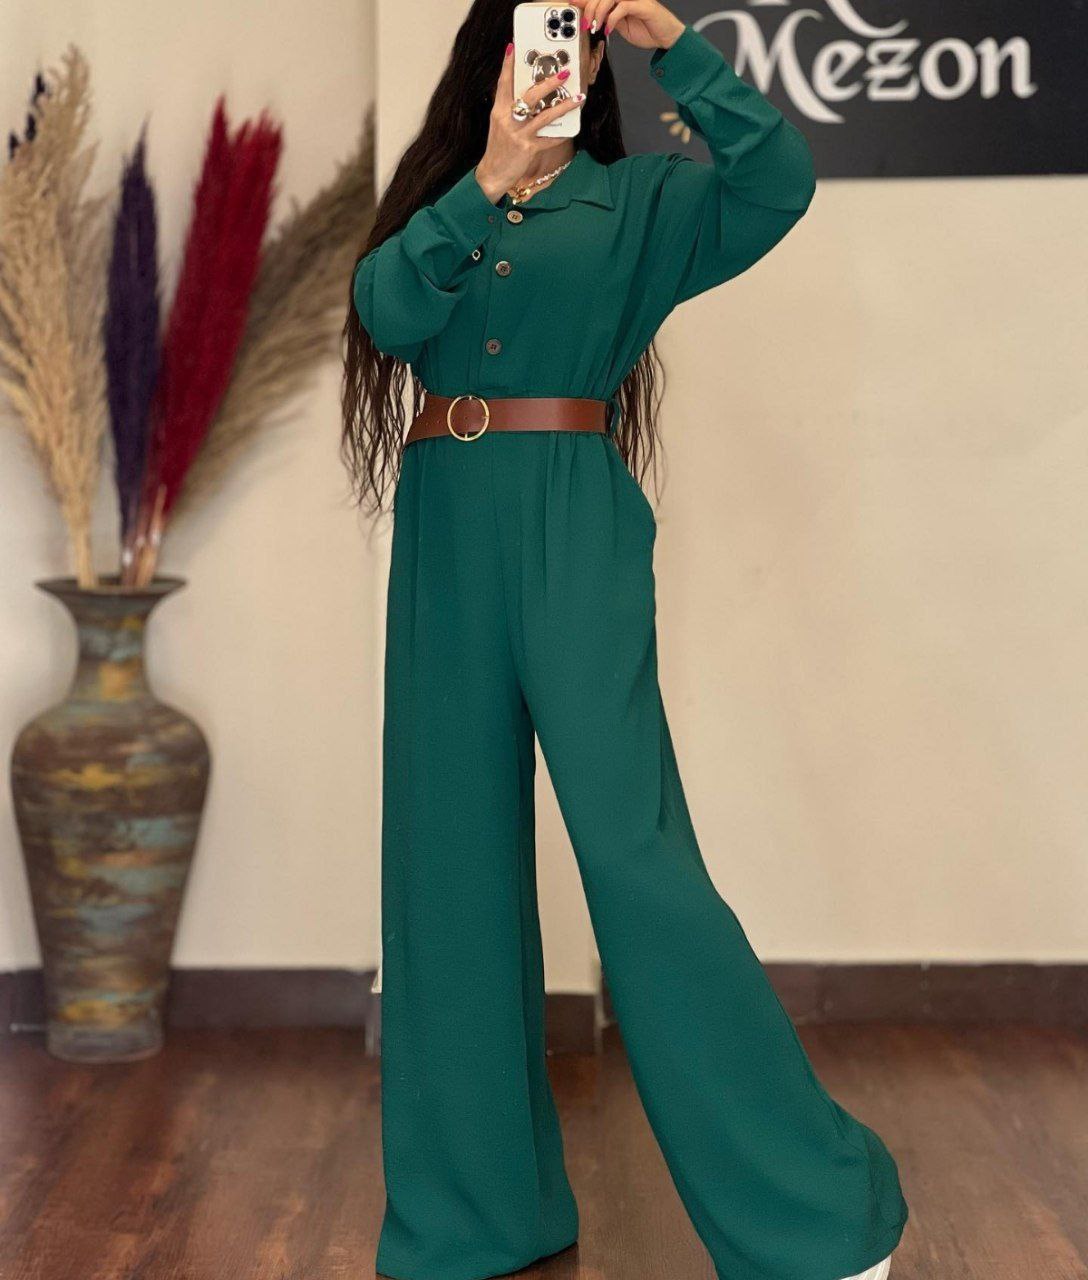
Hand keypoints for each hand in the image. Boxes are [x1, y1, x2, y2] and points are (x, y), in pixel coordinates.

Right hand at [474, 44, 584, 202]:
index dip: (508, 65)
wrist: (493, 174)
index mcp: (499, 110)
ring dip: (564, 106)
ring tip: (578, 98)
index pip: (503, 83)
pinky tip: (571, 129)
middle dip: (548, 83)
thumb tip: (528, 93)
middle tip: (564, 73)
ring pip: (545, 116)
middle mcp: (508, 119)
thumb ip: (510, 107)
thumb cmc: (499, 148)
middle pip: (530, 96)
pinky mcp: (528, 149)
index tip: (513, 47)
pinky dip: (560, 134)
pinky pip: (549, 139)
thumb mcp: (500, 124)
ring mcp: (519, 134)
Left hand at [573, 0, 684, 48]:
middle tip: (586, 24)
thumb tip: (591, 16)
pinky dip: (612, 19)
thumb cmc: (646, 30)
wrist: (666, 37)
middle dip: (589, 9)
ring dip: (598, 13)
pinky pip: (622, 7)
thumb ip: (607, 17)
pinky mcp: (642, 5)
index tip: (572, 2)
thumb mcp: (620, 25)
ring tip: (596, 27)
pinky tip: (608, 29)